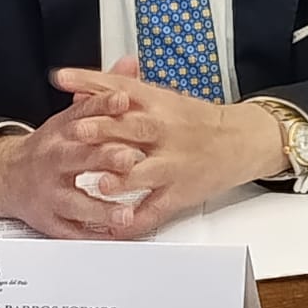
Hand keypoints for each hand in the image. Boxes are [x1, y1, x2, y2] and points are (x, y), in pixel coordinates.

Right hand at [0, 81, 149, 239]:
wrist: (4, 176)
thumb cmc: (50, 146)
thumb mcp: (73, 115)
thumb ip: (103, 93)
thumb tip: (129, 64)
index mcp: (62, 132)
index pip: (82, 115)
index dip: (103, 106)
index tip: (124, 100)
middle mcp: (54, 161)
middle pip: (78, 158)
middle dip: (103, 158)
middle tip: (129, 158)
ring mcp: (50, 193)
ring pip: (75, 202)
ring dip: (100, 208)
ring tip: (126, 214)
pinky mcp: (49, 220)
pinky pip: (71, 232)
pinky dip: (91, 236)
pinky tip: (112, 237)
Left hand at [54, 67, 287, 233]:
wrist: (243, 139)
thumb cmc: (197, 121)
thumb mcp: (162, 98)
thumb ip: (119, 94)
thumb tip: (77, 92)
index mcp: (159, 104)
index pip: (122, 88)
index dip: (92, 83)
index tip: (64, 80)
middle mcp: (166, 132)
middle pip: (132, 129)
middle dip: (104, 130)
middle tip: (76, 132)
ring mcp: (173, 164)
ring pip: (145, 172)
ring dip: (122, 179)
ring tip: (102, 185)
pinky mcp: (180, 192)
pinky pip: (155, 210)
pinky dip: (133, 222)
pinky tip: (114, 228)